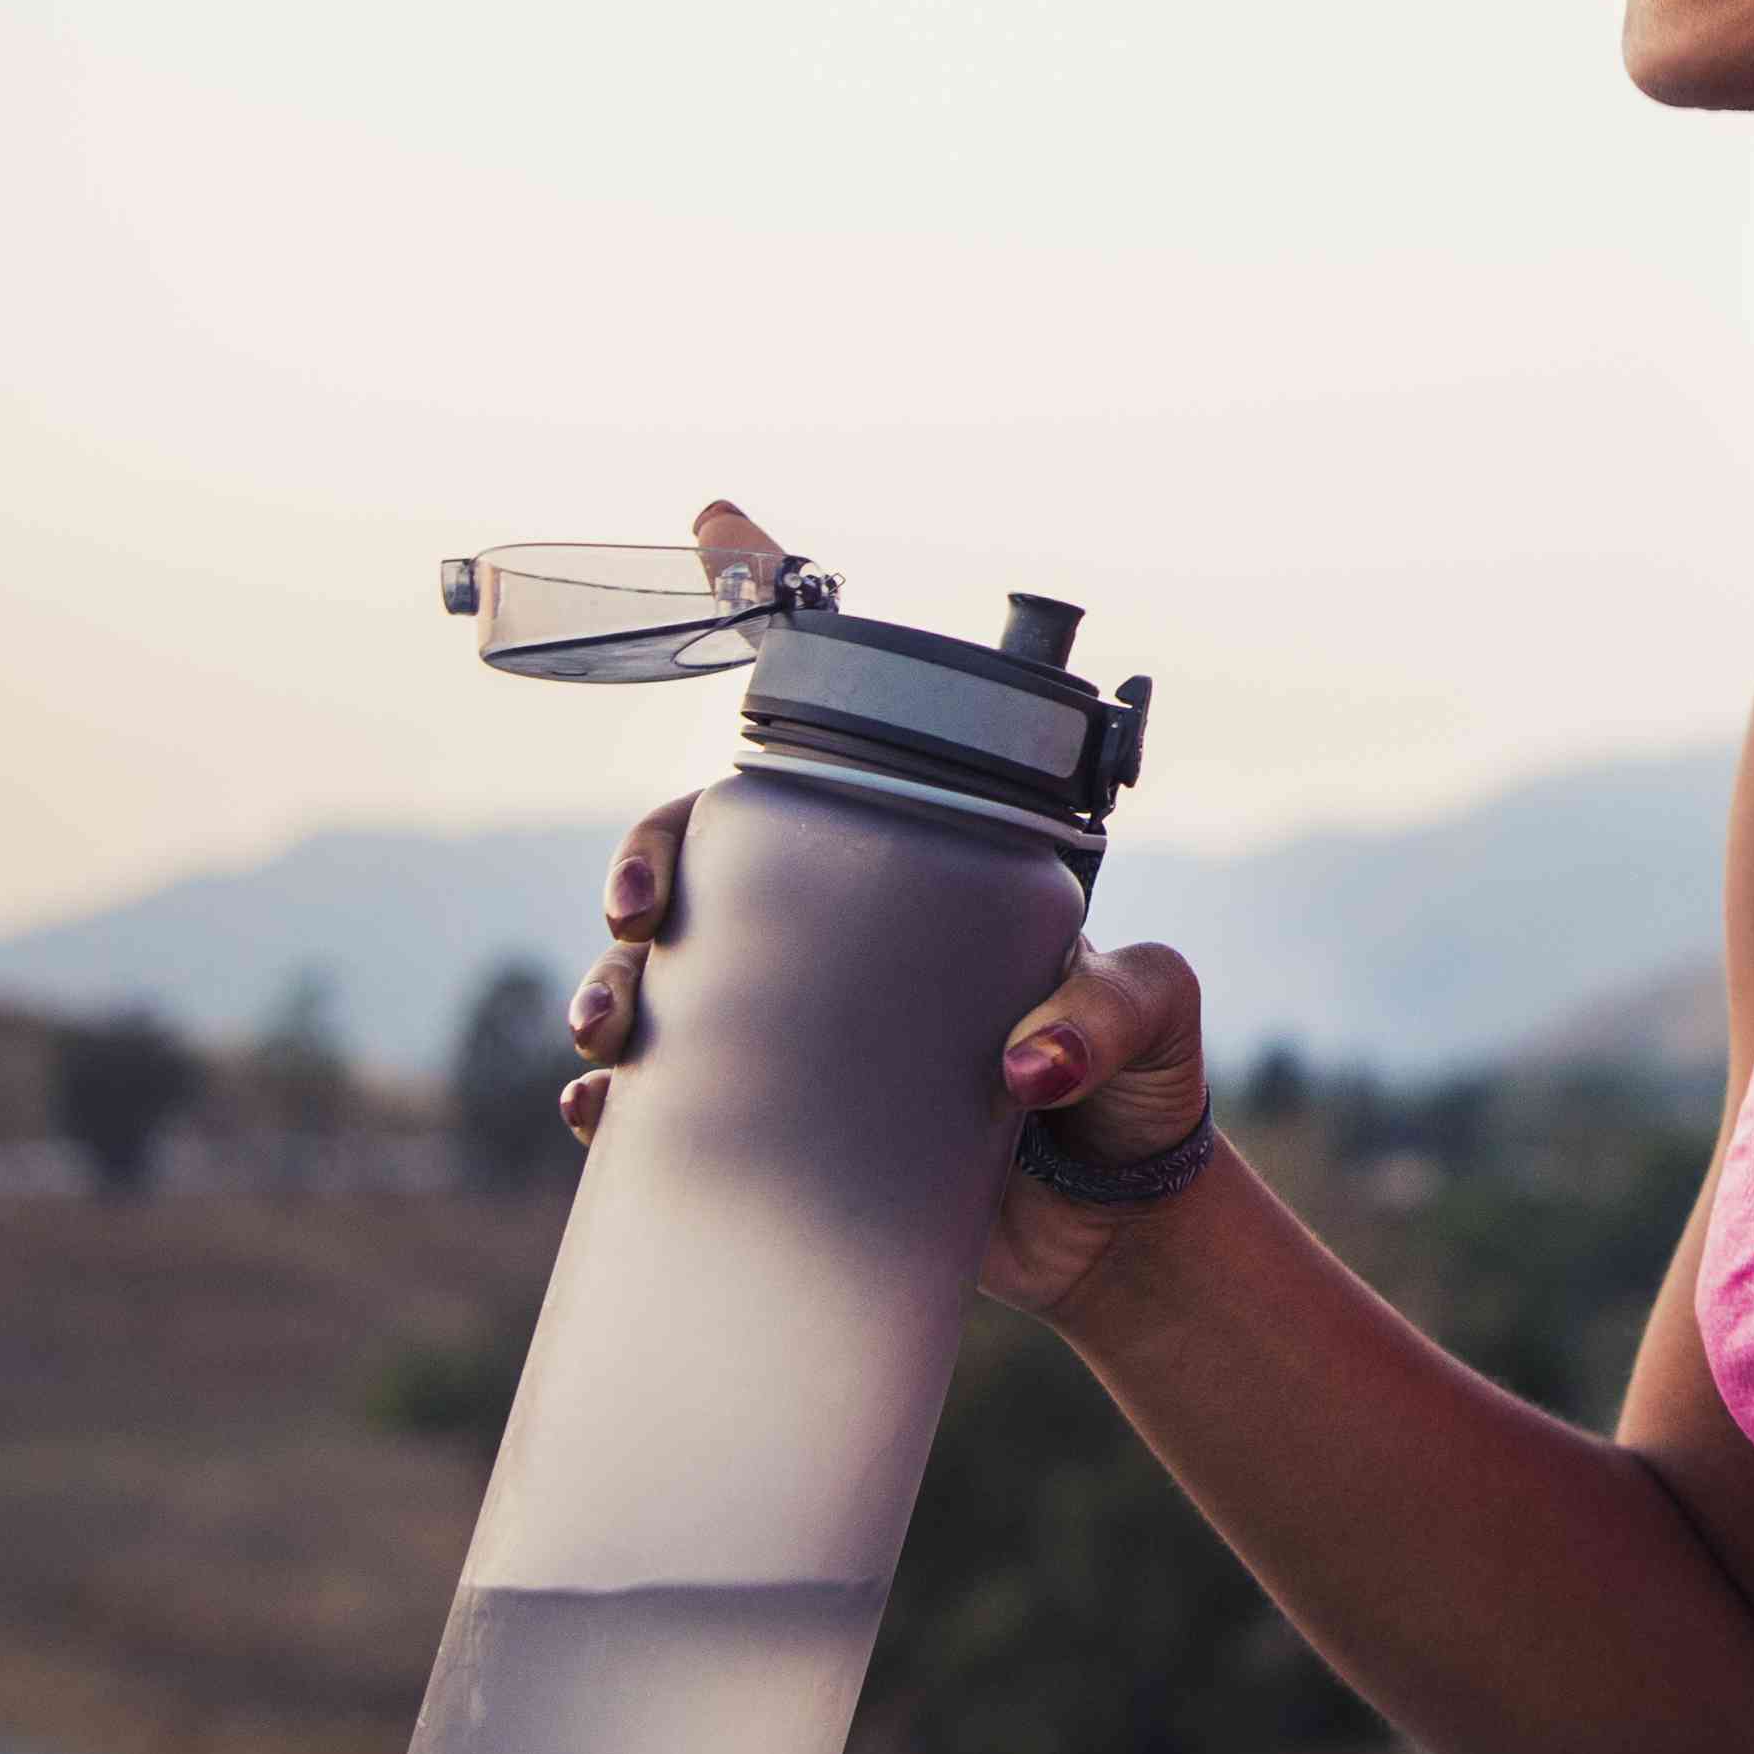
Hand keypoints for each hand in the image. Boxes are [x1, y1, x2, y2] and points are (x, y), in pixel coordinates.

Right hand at [560, 500, 1216, 1318]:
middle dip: (646, 858)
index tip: (714, 525)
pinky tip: (601, 1110)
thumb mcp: (1153, 1018)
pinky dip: (621, 1098)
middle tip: (638, 914)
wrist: (1114, 1229)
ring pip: (666, 971)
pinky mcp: (781, 1122)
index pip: (848, 727)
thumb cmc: (1141, 1091)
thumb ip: (1110, 1013)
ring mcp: (805, 1022)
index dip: (772, 611)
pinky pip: (673, 1096)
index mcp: (928, 869)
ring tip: (610, 1027)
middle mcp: (849, 928)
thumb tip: (1026, 1062)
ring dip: (609, 981)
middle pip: (713, 851)